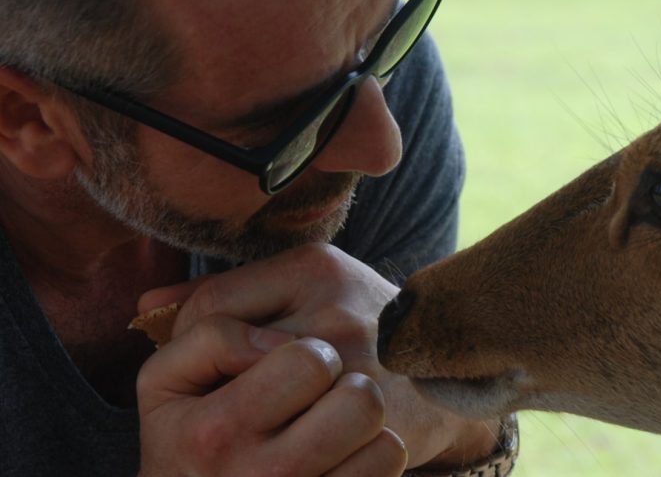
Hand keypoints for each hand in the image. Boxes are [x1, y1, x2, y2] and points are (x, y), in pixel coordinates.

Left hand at [138, 243, 498, 468]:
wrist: (456, 376)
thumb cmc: (369, 331)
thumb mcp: (312, 289)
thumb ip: (233, 293)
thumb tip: (146, 305)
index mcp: (317, 268)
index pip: (211, 310)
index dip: (199, 348)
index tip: (220, 369)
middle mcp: (336, 312)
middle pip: (225, 356)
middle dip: (222, 387)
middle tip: (240, 403)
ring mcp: (356, 369)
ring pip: (253, 406)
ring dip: (251, 422)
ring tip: (270, 424)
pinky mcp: (373, 421)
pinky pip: (296, 444)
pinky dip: (287, 449)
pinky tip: (297, 444)